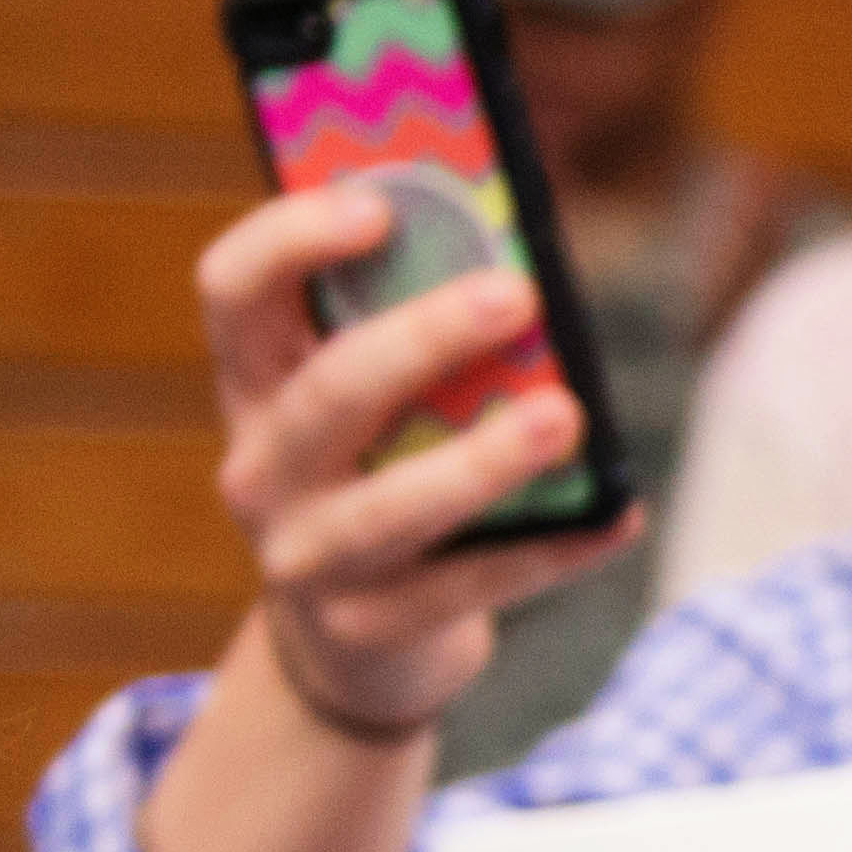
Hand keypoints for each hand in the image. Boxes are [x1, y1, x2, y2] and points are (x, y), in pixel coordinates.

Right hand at [189, 187, 640, 746]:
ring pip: (392, 506)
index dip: (291, 239)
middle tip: (517, 294)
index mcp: (256, 383)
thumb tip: (527, 258)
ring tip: (564, 417)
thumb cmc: (385, 475)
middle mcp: (261, 468)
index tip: (380, 206)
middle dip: (423, 339)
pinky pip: (468, 586)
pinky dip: (552, 549)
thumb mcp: (378, 402)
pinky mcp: (368, 630)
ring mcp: (306, 557)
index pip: (233, 291)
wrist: (356, 645)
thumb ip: (419, 327)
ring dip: (483, 459)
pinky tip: (618, 514)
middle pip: (328, 391)